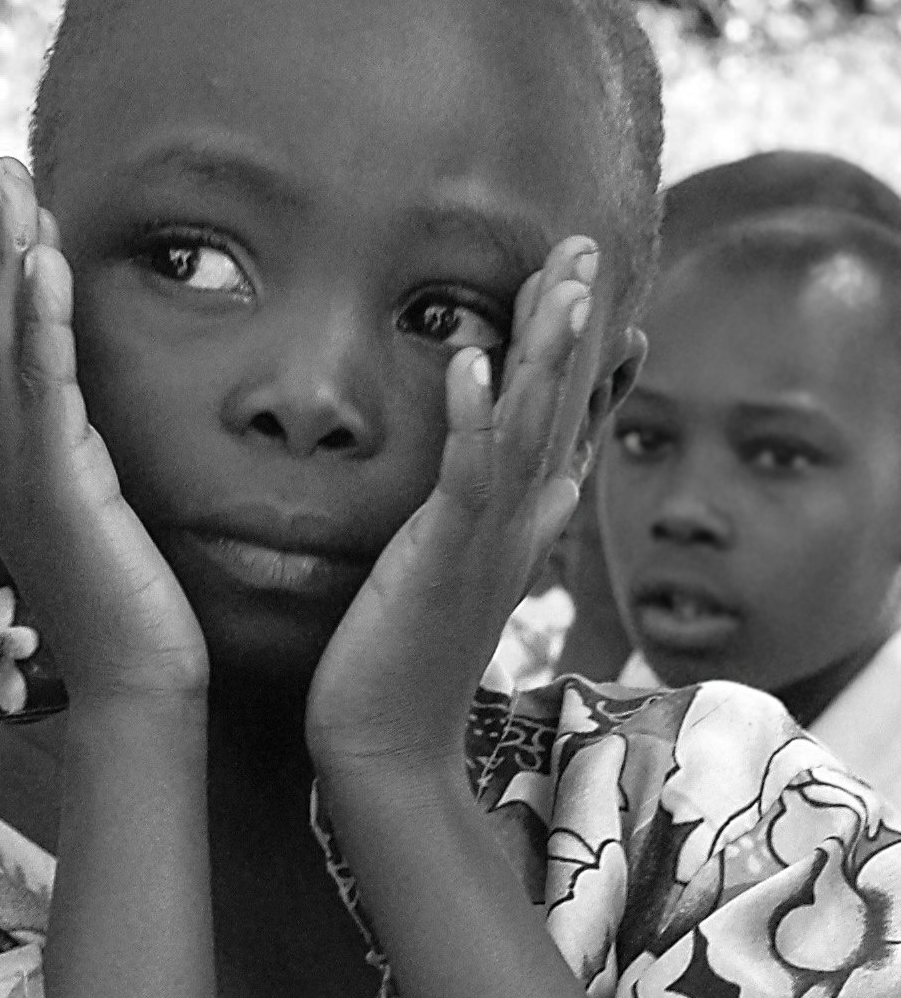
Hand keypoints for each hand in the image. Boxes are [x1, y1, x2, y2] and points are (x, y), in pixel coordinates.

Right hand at [0, 157, 206, 718]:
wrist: (145, 696)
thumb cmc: (147, 624)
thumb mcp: (124, 526)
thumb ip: (110, 473)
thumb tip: (120, 441)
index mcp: (23, 471)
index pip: (6, 353)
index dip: (5, 277)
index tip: (16, 208)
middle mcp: (6, 468)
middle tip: (0, 169)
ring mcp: (22, 479)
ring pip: (5, 348)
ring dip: (6, 261)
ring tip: (12, 189)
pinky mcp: (54, 492)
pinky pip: (44, 389)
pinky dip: (40, 321)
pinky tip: (46, 261)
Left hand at [305, 236, 597, 777]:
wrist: (391, 748)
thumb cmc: (411, 666)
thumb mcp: (468, 579)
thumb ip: (509, 525)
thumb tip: (561, 488)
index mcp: (518, 525)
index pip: (562, 425)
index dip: (584, 361)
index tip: (605, 297)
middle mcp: (517, 526)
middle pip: (556, 408)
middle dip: (572, 327)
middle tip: (588, 248)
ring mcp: (487, 542)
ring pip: (528, 430)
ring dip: (545, 353)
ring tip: (563, 282)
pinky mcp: (443, 561)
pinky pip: (465, 478)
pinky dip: (471, 420)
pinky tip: (470, 362)